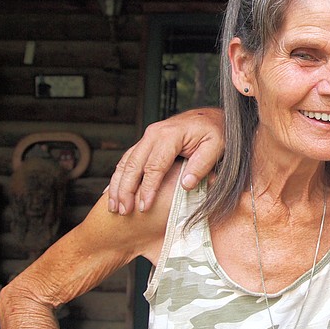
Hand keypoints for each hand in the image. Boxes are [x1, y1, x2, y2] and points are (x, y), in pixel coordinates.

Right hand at [108, 107, 223, 213]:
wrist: (211, 116)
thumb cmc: (215, 131)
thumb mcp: (216, 146)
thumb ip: (202, 165)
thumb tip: (186, 185)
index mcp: (170, 135)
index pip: (154, 167)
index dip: (147, 189)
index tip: (144, 207)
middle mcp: (154, 133)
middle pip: (133, 165)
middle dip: (125, 190)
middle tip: (123, 211)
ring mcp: (148, 136)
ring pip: (126, 162)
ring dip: (118, 185)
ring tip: (114, 207)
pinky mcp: (147, 142)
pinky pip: (128, 159)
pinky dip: (119, 176)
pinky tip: (113, 191)